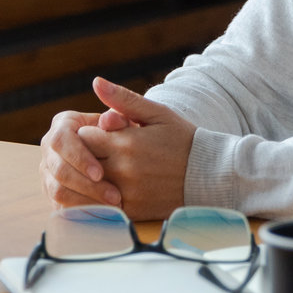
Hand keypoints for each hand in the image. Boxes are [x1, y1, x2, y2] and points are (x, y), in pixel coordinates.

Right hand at [39, 109, 122, 208]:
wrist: (120, 153)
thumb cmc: (123, 134)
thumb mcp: (125, 123)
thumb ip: (119, 119)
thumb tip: (109, 119)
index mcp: (63, 125)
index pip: (61, 140)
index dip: (78, 158)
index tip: (100, 173)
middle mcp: (51, 148)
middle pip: (58, 169)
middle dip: (85, 185)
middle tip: (114, 196)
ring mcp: (49, 171)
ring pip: (58, 191)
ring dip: (86, 200)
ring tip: (113, 206)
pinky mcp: (53, 192)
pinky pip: (61, 206)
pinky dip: (83, 211)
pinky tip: (105, 214)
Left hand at [76, 77, 195, 220]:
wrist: (209, 176)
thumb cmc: (182, 140)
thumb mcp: (156, 113)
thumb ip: (123, 99)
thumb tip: (96, 81)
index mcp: (126, 142)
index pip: (83, 137)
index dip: (88, 133)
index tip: (99, 134)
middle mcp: (122, 170)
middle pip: (82, 162)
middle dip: (86, 155)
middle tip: (100, 152)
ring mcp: (126, 193)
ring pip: (88, 186)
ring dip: (90, 179)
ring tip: (102, 171)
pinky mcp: (132, 212)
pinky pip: (101, 207)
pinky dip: (99, 198)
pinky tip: (108, 189)